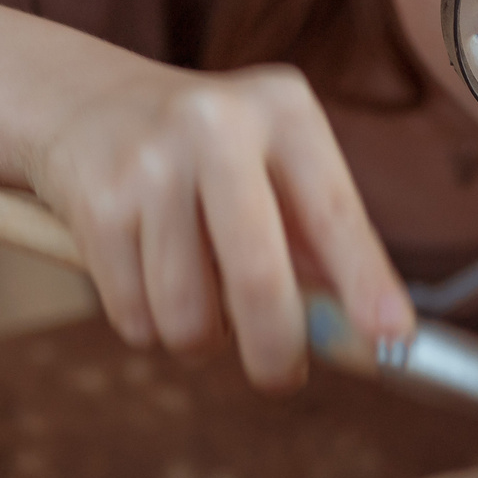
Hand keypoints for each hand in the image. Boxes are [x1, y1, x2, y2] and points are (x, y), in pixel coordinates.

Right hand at [27, 61, 413, 389]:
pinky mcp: (98, 206)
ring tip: (199, 296)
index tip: (392, 336)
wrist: (85, 103)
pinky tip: (149, 277)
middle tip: (280, 374)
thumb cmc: (207, 155)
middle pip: (257, 278)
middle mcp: (216, 126)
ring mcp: (149, 164)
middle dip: (276, 351)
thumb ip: (317, 242)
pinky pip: (136, 318)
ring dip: (201, 336)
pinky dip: (150, 324)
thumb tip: (370, 336)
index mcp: (281, 110)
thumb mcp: (272, 166)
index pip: (333, 212)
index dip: (364, 281)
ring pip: (188, 316)